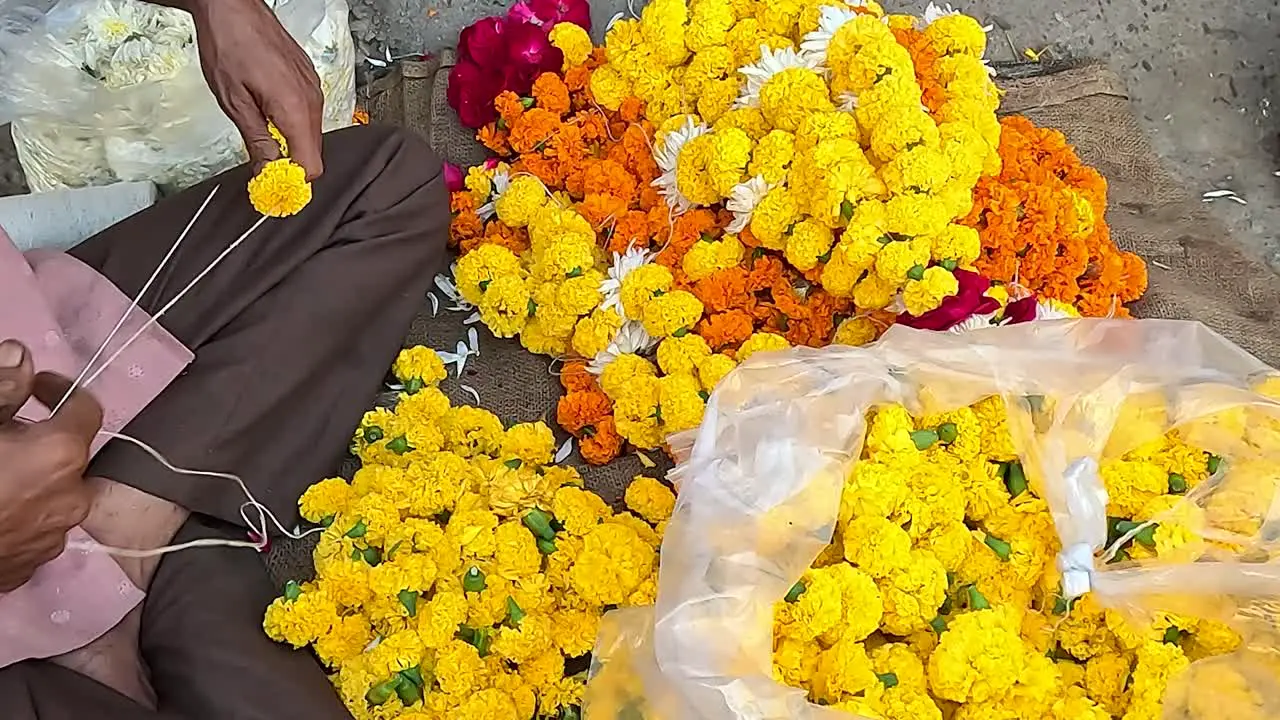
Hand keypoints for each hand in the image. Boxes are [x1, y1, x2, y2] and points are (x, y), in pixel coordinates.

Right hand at [0, 340, 100, 591]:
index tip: (36, 386)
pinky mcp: (30, 567)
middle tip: (3, 433)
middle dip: (41, 438)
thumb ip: (2, 386)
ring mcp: (52, 540)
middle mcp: (71, 499)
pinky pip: (34, 528)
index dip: (61, 390)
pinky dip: (18, 513)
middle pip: (68, 454)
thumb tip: (21, 355)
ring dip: (30, 479)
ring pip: (52, 494)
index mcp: (61, 455)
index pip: (87, 408)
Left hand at [185, 0, 325, 178]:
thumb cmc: (229, 45)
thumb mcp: (235, 103)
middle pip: (313, 154)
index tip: (272, 189)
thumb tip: (268, 175)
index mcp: (295, 109)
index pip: (310, 166)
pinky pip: (309, 116)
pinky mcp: (309, 81)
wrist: (232, 7)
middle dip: (291, 167)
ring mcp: (313, 89)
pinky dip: (293, 127)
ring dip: (291, 146)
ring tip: (263, 141)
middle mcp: (312, 100)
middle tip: (262, 170)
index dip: (292, 183)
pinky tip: (270, 119)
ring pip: (311, 136)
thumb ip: (258, 143)